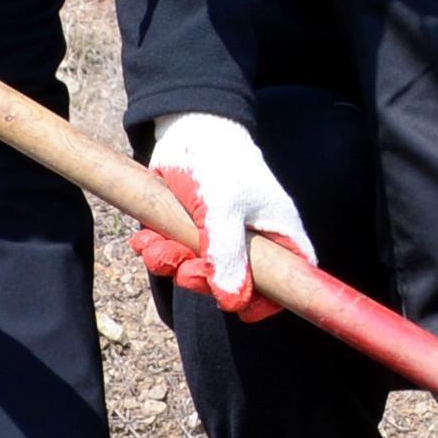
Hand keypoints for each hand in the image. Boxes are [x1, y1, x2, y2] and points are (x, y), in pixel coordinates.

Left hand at [132, 111, 307, 321]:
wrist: (183, 127)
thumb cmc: (216, 162)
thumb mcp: (222, 211)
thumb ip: (227, 257)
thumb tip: (234, 302)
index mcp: (277, 231)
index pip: (293, 277)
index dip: (272, 300)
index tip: (243, 310)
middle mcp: (253, 237)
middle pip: (237, 283)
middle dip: (203, 282)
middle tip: (184, 269)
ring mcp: (221, 234)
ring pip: (200, 271)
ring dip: (173, 265)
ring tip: (154, 248)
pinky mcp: (192, 229)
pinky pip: (176, 254)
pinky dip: (158, 251)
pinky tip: (144, 239)